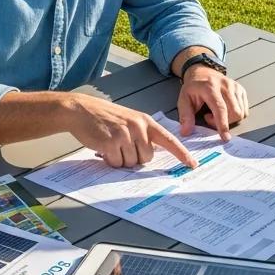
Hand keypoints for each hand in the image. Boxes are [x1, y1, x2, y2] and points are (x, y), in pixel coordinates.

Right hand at [64, 93, 195, 169]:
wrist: (83, 110)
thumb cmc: (106, 118)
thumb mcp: (130, 120)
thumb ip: (143, 134)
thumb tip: (150, 156)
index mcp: (146, 121)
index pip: (168, 140)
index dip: (181, 153)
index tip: (192, 164)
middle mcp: (138, 127)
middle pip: (147, 158)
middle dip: (135, 158)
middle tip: (122, 146)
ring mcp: (125, 134)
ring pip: (131, 163)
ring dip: (121, 159)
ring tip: (112, 144)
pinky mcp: (111, 142)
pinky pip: (116, 163)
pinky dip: (110, 160)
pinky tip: (104, 147)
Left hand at [178, 67, 248, 141]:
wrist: (202, 72)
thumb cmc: (193, 87)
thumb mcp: (183, 99)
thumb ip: (185, 116)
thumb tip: (186, 132)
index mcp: (210, 87)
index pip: (220, 108)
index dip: (223, 124)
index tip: (225, 137)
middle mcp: (225, 85)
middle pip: (234, 112)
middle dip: (225, 122)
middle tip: (210, 118)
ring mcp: (235, 86)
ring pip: (241, 112)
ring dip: (230, 119)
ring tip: (216, 112)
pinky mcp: (241, 89)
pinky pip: (244, 109)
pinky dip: (235, 114)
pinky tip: (225, 109)